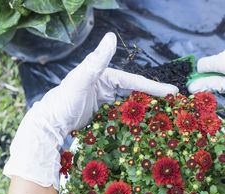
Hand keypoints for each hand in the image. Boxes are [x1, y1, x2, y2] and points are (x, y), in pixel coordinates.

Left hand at [3, 32, 177, 189]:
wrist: (50, 123)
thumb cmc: (63, 100)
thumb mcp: (80, 79)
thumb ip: (96, 60)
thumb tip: (111, 36)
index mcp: (106, 75)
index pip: (134, 81)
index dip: (154, 87)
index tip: (172, 92)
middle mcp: (108, 86)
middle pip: (136, 91)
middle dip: (154, 97)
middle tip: (174, 105)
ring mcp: (106, 100)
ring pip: (131, 103)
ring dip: (146, 108)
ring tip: (163, 116)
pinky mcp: (103, 113)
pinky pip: (122, 114)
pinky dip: (133, 118)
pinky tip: (143, 124)